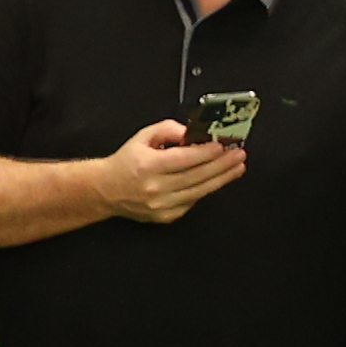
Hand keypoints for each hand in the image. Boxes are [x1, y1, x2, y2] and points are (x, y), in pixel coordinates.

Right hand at [94, 118, 244, 224]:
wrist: (106, 190)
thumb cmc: (127, 162)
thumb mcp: (144, 136)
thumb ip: (169, 129)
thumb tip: (192, 132)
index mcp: (147, 165)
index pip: (184, 159)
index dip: (206, 153)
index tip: (223, 146)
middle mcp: (154, 188)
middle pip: (197, 176)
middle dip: (222, 165)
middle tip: (239, 155)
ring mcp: (161, 205)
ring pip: (199, 192)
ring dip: (221, 179)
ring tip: (237, 168)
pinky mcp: (165, 217)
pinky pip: (192, 202)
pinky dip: (205, 190)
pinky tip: (215, 180)